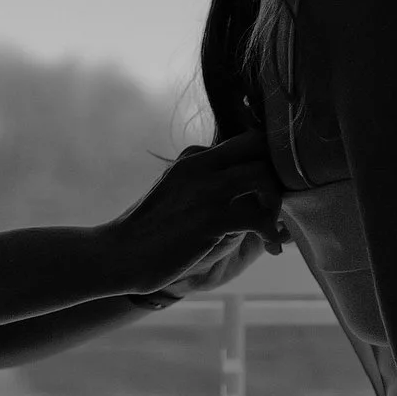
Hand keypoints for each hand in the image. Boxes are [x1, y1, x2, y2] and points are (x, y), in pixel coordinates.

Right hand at [108, 133, 286, 296]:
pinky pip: (259, 216)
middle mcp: (201, 165)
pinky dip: (272, 233)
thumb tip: (250, 196)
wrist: (118, 255)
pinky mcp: (210, 218)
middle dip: (278, 178)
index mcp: (193, 157)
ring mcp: (206, 189)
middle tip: (276, 208)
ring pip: (263, 176)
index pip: (247, 140)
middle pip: (260, 148)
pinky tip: (271, 248)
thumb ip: (209, 186)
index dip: (269, 162)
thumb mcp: (179, 196)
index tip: (271, 191)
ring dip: (276, 204)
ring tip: (272, 228)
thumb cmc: (151, 234)